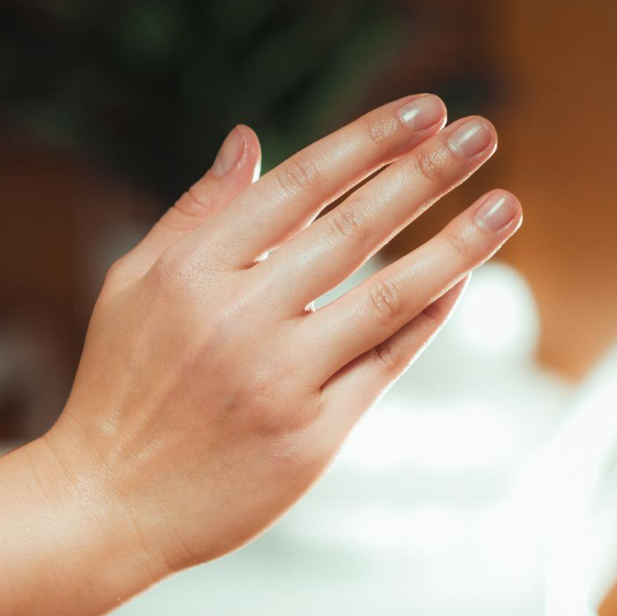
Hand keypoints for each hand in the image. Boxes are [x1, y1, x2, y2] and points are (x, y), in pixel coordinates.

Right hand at [46, 96, 520, 579]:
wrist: (109, 504)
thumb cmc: (119, 391)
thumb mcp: (133, 287)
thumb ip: (196, 214)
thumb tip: (250, 139)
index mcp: (194, 270)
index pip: (301, 184)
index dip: (370, 141)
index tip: (425, 111)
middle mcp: (240, 318)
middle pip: (355, 229)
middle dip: (428, 173)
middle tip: (485, 132)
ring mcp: (280, 380)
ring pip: (388, 296)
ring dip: (457, 246)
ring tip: (507, 206)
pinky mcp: (309, 437)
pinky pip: (384, 365)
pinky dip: (425, 320)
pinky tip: (458, 284)